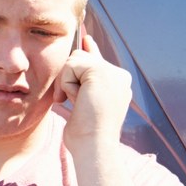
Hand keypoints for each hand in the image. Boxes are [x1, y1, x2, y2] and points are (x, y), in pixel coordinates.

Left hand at [53, 35, 132, 151]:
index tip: (85, 38)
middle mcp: (119, 76)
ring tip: (77, 103)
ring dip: (66, 83)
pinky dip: (66, 83)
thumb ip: (81, 81)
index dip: (89, 50)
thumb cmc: (86, 134)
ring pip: (74, 60)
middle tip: (73, 102)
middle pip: (80, 57)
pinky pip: (70, 65)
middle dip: (68, 78)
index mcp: (117, 84)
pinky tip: (77, 100)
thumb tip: (76, 61)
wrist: (94, 146)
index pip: (98, 60)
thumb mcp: (82, 102)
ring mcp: (113, 72)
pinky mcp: (101, 71)